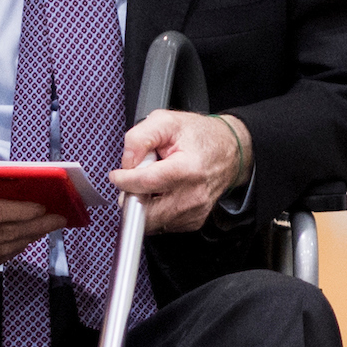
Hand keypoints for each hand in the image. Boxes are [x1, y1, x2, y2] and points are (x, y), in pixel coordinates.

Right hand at [0, 161, 63, 271]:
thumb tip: (25, 182)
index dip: (24, 212)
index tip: (46, 207)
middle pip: (4, 233)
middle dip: (36, 226)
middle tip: (58, 219)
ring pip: (2, 249)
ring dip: (28, 238)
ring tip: (46, 227)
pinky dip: (13, 249)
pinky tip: (25, 238)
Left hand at [111, 111, 247, 234]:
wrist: (228, 150)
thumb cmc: (198, 136)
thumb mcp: (166, 121)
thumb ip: (140, 137)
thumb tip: (127, 162)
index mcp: (187, 169)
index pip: (145, 183)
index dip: (124, 179)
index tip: (117, 175)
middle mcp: (193, 195)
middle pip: (147, 212)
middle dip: (133, 196)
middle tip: (137, 179)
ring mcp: (195, 212)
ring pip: (152, 222)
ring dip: (145, 204)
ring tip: (155, 183)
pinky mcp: (194, 221)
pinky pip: (162, 224)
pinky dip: (156, 210)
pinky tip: (164, 192)